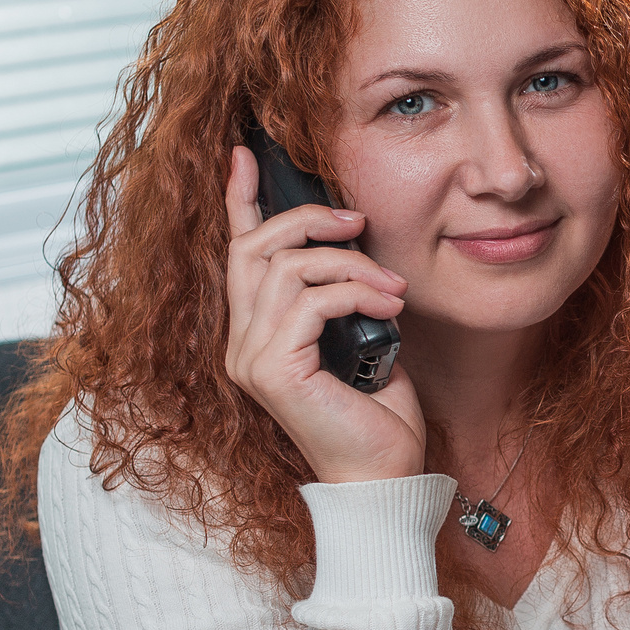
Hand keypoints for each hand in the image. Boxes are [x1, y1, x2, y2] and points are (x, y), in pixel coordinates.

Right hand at [222, 145, 426, 485]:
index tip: (246, 154)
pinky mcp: (272, 370)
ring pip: (287, 267)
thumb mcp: (361, 337)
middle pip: (255, 247)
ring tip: (392, 288)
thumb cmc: (378, 414)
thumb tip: (354, 250)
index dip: (240, 199)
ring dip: (350, 265)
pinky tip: (388, 307)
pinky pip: (309, 300)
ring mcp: (251, 357)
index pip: (238, 252)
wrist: (383, 475)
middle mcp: (241, 342)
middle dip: (310, 221)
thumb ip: (340, 297)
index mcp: (256, 332)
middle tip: (359, 222)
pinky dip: (355, 293)